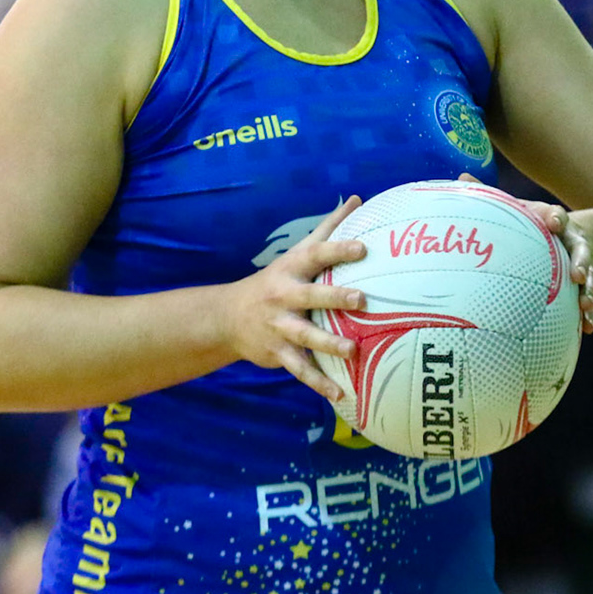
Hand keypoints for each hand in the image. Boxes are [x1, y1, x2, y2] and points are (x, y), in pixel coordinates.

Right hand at [218, 196, 366, 401]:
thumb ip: (329, 228)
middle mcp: (284, 297)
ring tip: (353, 351)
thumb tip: (357, 199)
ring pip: (305, 337)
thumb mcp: (297, 252)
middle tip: (362, 299)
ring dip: (328, 344)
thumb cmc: (277, 279)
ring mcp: (279, 327)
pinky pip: (300, 370)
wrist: (229, 317)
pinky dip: (318, 383)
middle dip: (335, 298)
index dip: (338, 249)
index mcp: (291, 270)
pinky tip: (339, 394)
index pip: (316, 255)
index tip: (363, 247)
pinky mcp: (278, 353)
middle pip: (310, 296)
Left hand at [456, 174, 592, 331]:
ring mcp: (583, 263)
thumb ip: (492, 195)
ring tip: (585, 305)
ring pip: (590, 276)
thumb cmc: (536, 224)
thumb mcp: (519, 209)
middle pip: (581, 249)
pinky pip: (588, 297)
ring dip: (589, 290)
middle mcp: (573, 241)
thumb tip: (461, 176)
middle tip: (578, 274)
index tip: (554, 223)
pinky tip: (587, 327)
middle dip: (582, 261)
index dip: (556, 218)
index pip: (557, 216)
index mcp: (555, 221)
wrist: (575, 236)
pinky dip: (588, 313)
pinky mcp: (586, 283)